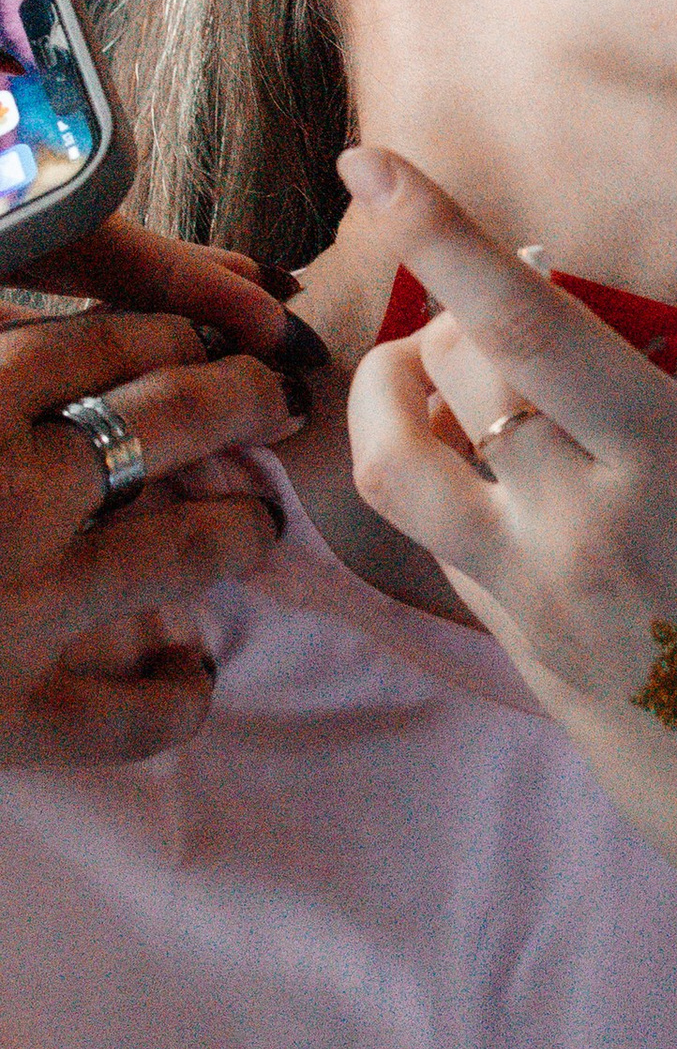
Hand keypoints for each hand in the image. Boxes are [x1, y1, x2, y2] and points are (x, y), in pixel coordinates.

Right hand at [0, 234, 312, 761]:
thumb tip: (59, 336)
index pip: (103, 341)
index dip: (175, 330)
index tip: (205, 334)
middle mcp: (4, 493)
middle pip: (172, 421)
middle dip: (243, 400)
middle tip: (278, 399)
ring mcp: (15, 607)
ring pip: (187, 549)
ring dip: (240, 529)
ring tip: (256, 523)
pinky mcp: (4, 718)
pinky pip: (132, 714)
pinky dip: (178, 694)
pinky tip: (190, 674)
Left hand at [334, 151, 676, 1044]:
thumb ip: (666, 453)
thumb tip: (583, 405)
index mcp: (673, 460)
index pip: (522, 323)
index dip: (438, 231)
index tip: (372, 160)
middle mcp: (587, 521)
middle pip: (448, 372)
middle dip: (446, 314)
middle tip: (482, 303)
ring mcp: (541, 597)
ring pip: (405, 461)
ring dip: (398, 400)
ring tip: (433, 385)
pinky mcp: (524, 661)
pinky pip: (450, 547)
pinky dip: (453, 489)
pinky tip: (507, 490)